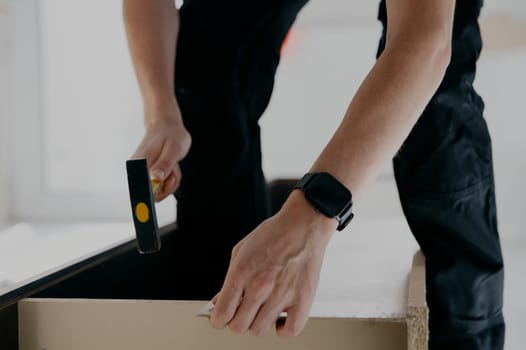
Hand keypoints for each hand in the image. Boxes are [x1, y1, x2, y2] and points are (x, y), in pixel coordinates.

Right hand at [131, 101, 190, 201]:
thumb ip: (164, 164)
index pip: (139, 189)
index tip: (152, 208)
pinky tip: (172, 166)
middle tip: (173, 169)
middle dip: (169, 185)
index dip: (145, 201)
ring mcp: (144, 175)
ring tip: (173, 164)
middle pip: (154, 194)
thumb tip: (155, 178)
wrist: (167, 127)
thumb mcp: (173, 148)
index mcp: (138, 163)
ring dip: (172, 180)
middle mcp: (137, 171)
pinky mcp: (151, 177)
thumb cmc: (171, 136)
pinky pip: (165, 186)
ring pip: (162, 191)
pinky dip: (172, 179)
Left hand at [210, 192, 336, 336]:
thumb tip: (220, 301)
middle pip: (239, 327)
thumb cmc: (274, 233)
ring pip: (260, 330)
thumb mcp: (241, 250)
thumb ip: (229, 279)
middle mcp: (260, 286)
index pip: (222, 314)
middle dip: (236, 320)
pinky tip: (279, 317)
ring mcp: (282, 295)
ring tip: (262, 310)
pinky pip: (289, 330)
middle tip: (242, 310)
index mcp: (241, 273)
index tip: (220, 318)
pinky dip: (282, 328)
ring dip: (257, 323)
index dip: (217, 320)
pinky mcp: (302, 299)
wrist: (303, 224)